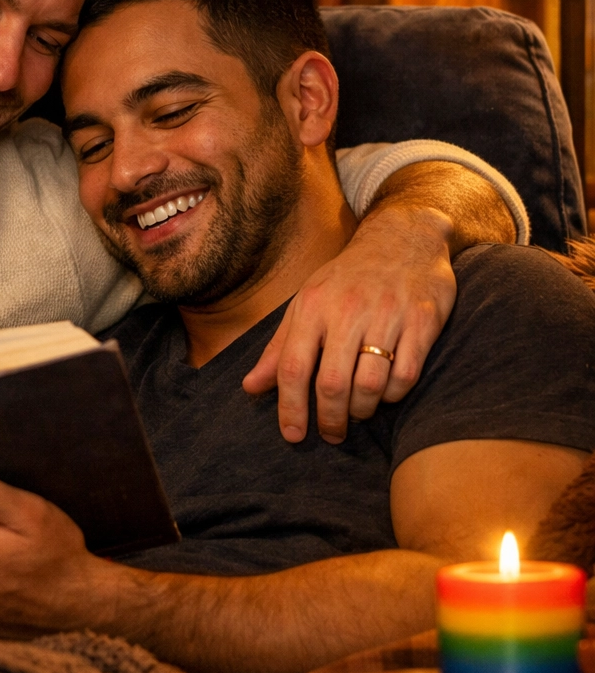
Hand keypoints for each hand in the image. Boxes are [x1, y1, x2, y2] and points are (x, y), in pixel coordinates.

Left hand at [243, 206, 456, 442]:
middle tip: (331, 434)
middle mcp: (347, 311)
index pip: (292, 367)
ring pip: (370, 385)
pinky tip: (385, 394)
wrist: (403, 238)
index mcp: (312, 307)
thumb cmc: (347, 278)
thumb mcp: (306, 303)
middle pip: (331, 383)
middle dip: (329, 419)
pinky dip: (393, 395)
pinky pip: (406, 375)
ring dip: (362, 411)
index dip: (290, 407)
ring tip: (357, 414)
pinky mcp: (422, 321)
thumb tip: (250, 387)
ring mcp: (387, 316)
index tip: (292, 435)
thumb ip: (279, 348)